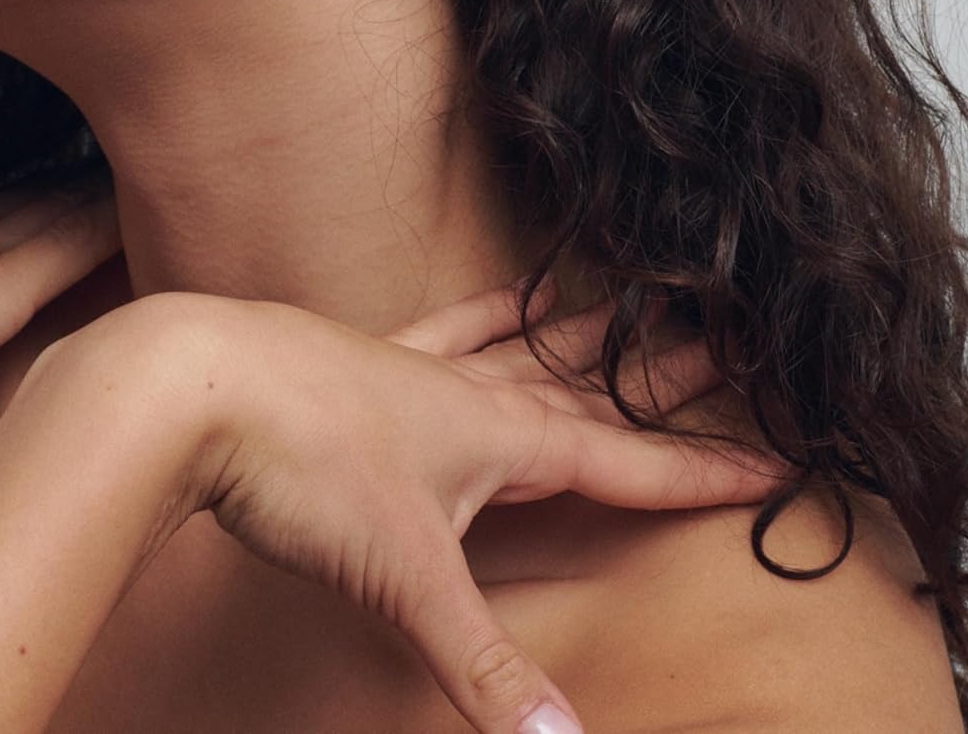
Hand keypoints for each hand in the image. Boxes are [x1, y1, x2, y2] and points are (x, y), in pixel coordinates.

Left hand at [177, 281, 789, 733]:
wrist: (197, 384)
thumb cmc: (303, 462)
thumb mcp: (406, 576)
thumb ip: (483, 666)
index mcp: (497, 434)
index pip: (623, 461)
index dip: (699, 472)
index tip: (771, 462)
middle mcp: (464, 389)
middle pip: (584, 388)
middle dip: (658, 383)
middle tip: (724, 349)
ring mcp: (409, 363)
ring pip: (519, 347)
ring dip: (579, 338)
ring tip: (628, 307)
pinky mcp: (354, 354)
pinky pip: (437, 325)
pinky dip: (477, 314)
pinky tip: (497, 300)